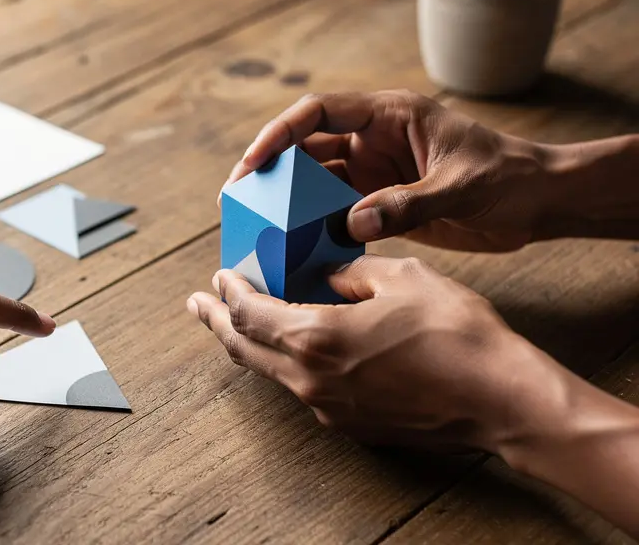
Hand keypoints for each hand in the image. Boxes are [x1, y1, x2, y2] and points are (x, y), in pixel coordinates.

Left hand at [186, 256, 571, 452]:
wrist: (501, 398)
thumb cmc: (457, 333)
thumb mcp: (401, 278)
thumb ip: (350, 273)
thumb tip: (328, 276)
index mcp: (315, 337)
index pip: (249, 312)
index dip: (229, 291)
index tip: (218, 276)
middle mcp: (310, 379)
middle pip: (244, 348)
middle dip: (216, 322)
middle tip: (197, 304)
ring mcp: (328, 408)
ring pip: (270, 371)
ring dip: (250, 343)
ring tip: (237, 323)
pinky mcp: (350, 424)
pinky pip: (303, 388)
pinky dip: (287, 362)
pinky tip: (297, 346)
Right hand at [222, 90, 556, 251]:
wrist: (538, 202)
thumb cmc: (509, 178)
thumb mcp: (462, 186)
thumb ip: (407, 203)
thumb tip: (352, 224)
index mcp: (389, 116)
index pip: (319, 113)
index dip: (280, 134)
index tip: (253, 162)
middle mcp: (373, 141)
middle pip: (306, 149)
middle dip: (270, 171)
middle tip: (238, 200)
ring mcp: (373, 173)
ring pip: (314, 184)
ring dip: (287, 203)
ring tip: (258, 228)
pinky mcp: (378, 204)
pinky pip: (333, 213)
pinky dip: (313, 229)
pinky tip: (295, 249)